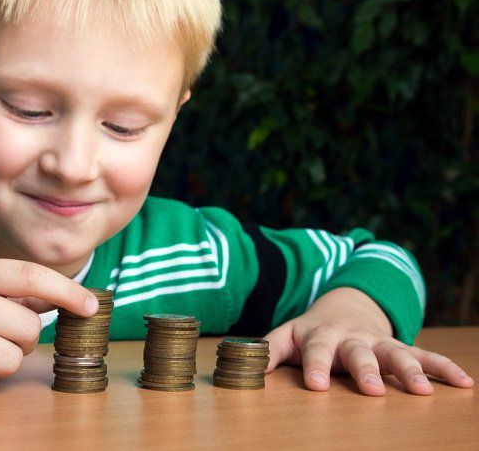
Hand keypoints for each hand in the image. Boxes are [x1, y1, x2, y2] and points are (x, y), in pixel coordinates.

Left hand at [263, 287, 473, 395]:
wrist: (344, 307)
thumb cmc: (310, 331)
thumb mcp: (287, 335)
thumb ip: (267, 350)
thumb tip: (243, 371)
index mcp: (320, 335)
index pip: (316, 351)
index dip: (317, 367)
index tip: (317, 386)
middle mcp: (351, 337)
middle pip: (358, 353)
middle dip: (366, 370)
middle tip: (373, 390)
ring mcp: (378, 341)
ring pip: (395, 353)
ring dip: (410, 370)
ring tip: (422, 391)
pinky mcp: (399, 346)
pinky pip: (425, 355)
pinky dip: (443, 367)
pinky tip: (463, 383)